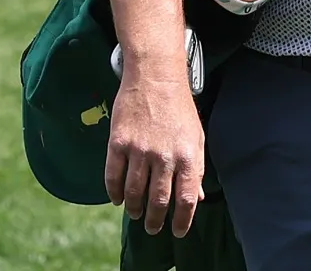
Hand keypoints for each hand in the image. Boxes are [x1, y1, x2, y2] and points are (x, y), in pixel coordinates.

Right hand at [104, 68, 204, 236]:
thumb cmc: (179, 109)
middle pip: (159, 201)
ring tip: (135, 214)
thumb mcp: (196, 137)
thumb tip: (197, 199)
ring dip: (134, 209)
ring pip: (134, 193)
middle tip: (153, 227)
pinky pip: (113, 177)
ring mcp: (139, 150)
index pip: (186, 199)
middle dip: (155, 220)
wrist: (156, 77)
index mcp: (188, 155)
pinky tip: (118, 199)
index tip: (177, 231)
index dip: (182, 220)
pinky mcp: (118, 143)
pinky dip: (115, 193)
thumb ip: (196, 169)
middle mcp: (164, 156)